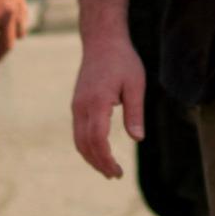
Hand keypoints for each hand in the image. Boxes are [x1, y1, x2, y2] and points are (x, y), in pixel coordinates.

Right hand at [68, 31, 145, 178]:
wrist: (102, 40)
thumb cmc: (122, 60)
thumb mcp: (135, 85)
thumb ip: (135, 113)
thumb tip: (137, 139)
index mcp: (97, 102)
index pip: (97, 140)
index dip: (106, 159)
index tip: (118, 172)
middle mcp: (82, 106)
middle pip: (85, 144)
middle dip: (98, 163)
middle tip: (115, 175)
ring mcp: (77, 105)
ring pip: (78, 139)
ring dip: (91, 157)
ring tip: (107, 169)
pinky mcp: (77, 103)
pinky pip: (78, 131)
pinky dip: (86, 146)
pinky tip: (99, 151)